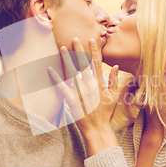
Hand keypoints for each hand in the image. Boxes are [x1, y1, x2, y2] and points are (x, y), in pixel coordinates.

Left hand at [47, 38, 119, 155]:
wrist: (97, 129)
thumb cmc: (106, 113)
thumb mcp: (114, 96)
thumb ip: (114, 80)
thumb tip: (115, 66)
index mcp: (100, 84)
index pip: (97, 63)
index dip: (94, 50)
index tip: (91, 40)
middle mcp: (90, 86)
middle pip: (83, 64)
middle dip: (79, 50)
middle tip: (74, 38)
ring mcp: (80, 93)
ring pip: (72, 72)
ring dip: (67, 59)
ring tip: (62, 48)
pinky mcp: (71, 100)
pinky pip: (62, 87)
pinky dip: (56, 78)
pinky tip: (50, 69)